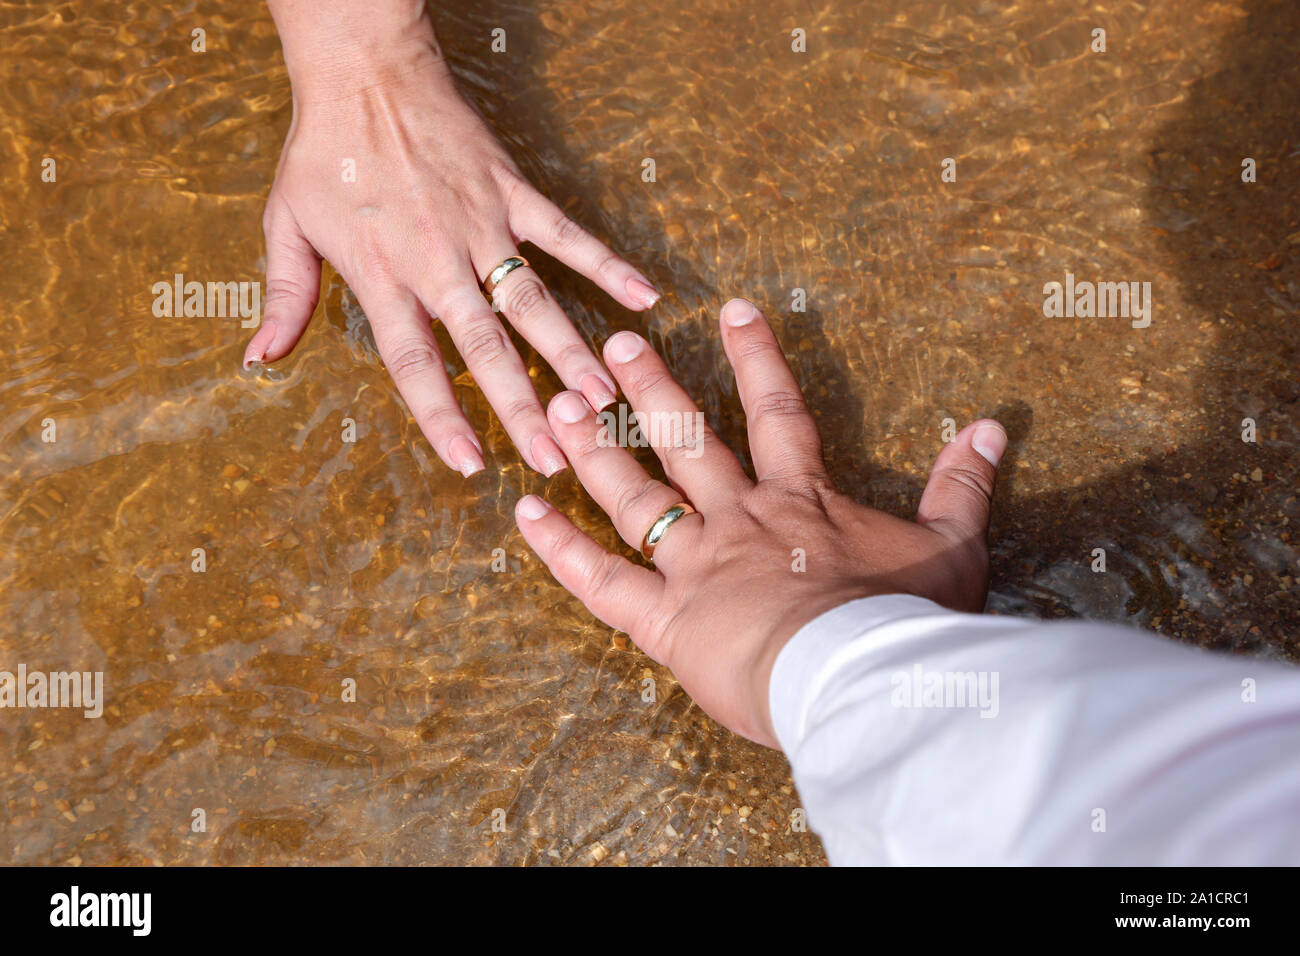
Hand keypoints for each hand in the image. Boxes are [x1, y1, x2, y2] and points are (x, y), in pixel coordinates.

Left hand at [247, 8, 657, 475]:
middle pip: (486, 346)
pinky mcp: (510, 193)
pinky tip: (644, 296)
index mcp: (383, 276)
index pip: (414, 363)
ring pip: (532, 300)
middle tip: (554, 456)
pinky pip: (565, 234)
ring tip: (603, 399)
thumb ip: (284, 299)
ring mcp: (480, 225)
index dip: (442, 417)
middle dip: (520, 406)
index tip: (470, 464)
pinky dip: (605, 264)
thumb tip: (259, 360)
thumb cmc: (323, 152)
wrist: (363, 71)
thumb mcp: (285, 225)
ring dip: (568, 352)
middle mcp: (436, 260)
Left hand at [514, 298, 1007, 746]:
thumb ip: (963, 486)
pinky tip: (522, 512)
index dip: (756, 358)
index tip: (734, 309)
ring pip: (633, 493)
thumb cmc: (906, 622)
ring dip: (595, 447)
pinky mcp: (665, 620)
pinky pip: (601, 579)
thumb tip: (993, 426)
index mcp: (800, 500)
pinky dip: (559, 548)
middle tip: (613, 343)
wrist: (861, 679)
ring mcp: (695, 564)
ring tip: (558, 402)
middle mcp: (738, 518)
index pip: (777, 411)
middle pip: (687, 440)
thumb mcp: (953, 548)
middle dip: (651, 388)